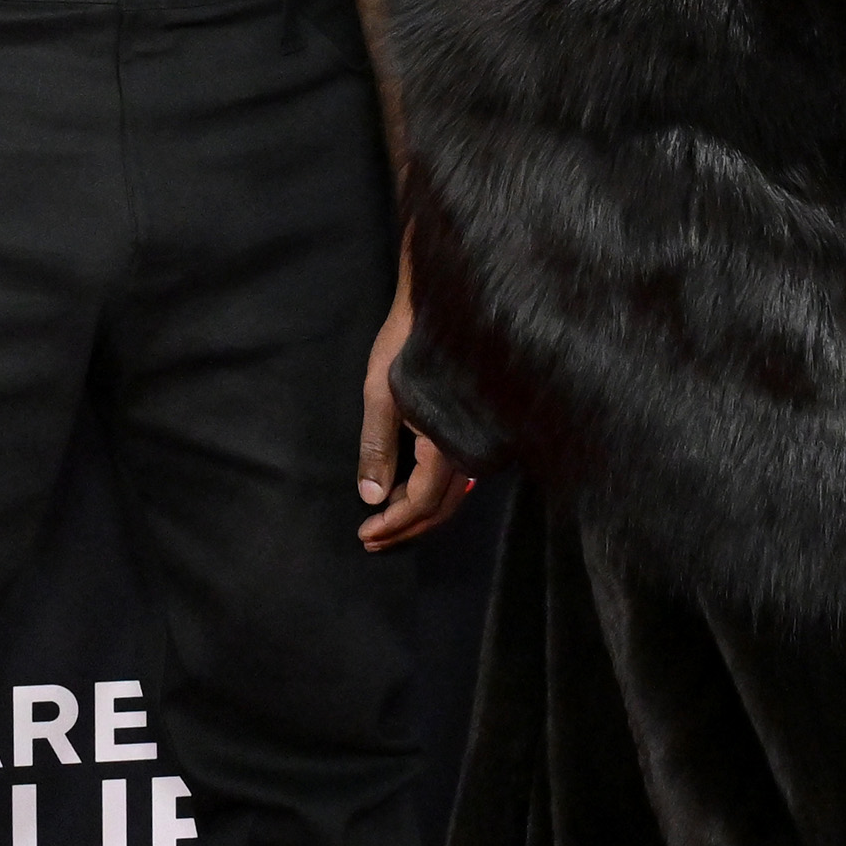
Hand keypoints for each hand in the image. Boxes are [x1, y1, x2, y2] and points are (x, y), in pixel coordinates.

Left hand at [354, 274, 470, 550]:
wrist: (445, 304)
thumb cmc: (408, 343)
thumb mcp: (381, 394)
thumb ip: (377, 448)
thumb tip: (372, 497)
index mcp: (450, 443)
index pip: (425, 502)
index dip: (395, 523)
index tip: (366, 533)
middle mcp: (473, 448)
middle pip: (444, 507)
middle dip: (407, 527)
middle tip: (372, 540)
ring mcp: (479, 439)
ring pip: (454, 493)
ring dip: (420, 513)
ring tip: (386, 522)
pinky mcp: (476, 428)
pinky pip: (458, 475)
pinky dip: (433, 492)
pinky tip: (410, 491)